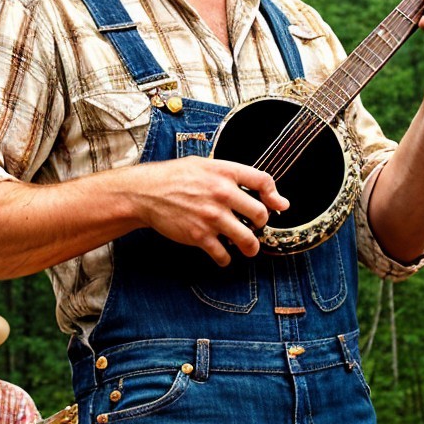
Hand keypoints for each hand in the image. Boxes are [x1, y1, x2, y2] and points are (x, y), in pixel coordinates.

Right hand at [134, 156, 290, 266]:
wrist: (145, 193)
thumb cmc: (175, 177)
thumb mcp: (204, 165)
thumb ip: (230, 175)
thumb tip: (257, 187)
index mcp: (225, 172)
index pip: (263, 181)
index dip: (275, 196)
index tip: (278, 206)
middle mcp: (222, 194)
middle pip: (261, 215)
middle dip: (261, 224)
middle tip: (255, 226)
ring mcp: (212, 216)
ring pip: (248, 240)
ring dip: (251, 247)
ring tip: (248, 248)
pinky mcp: (199, 236)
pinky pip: (224, 255)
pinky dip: (226, 258)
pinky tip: (223, 254)